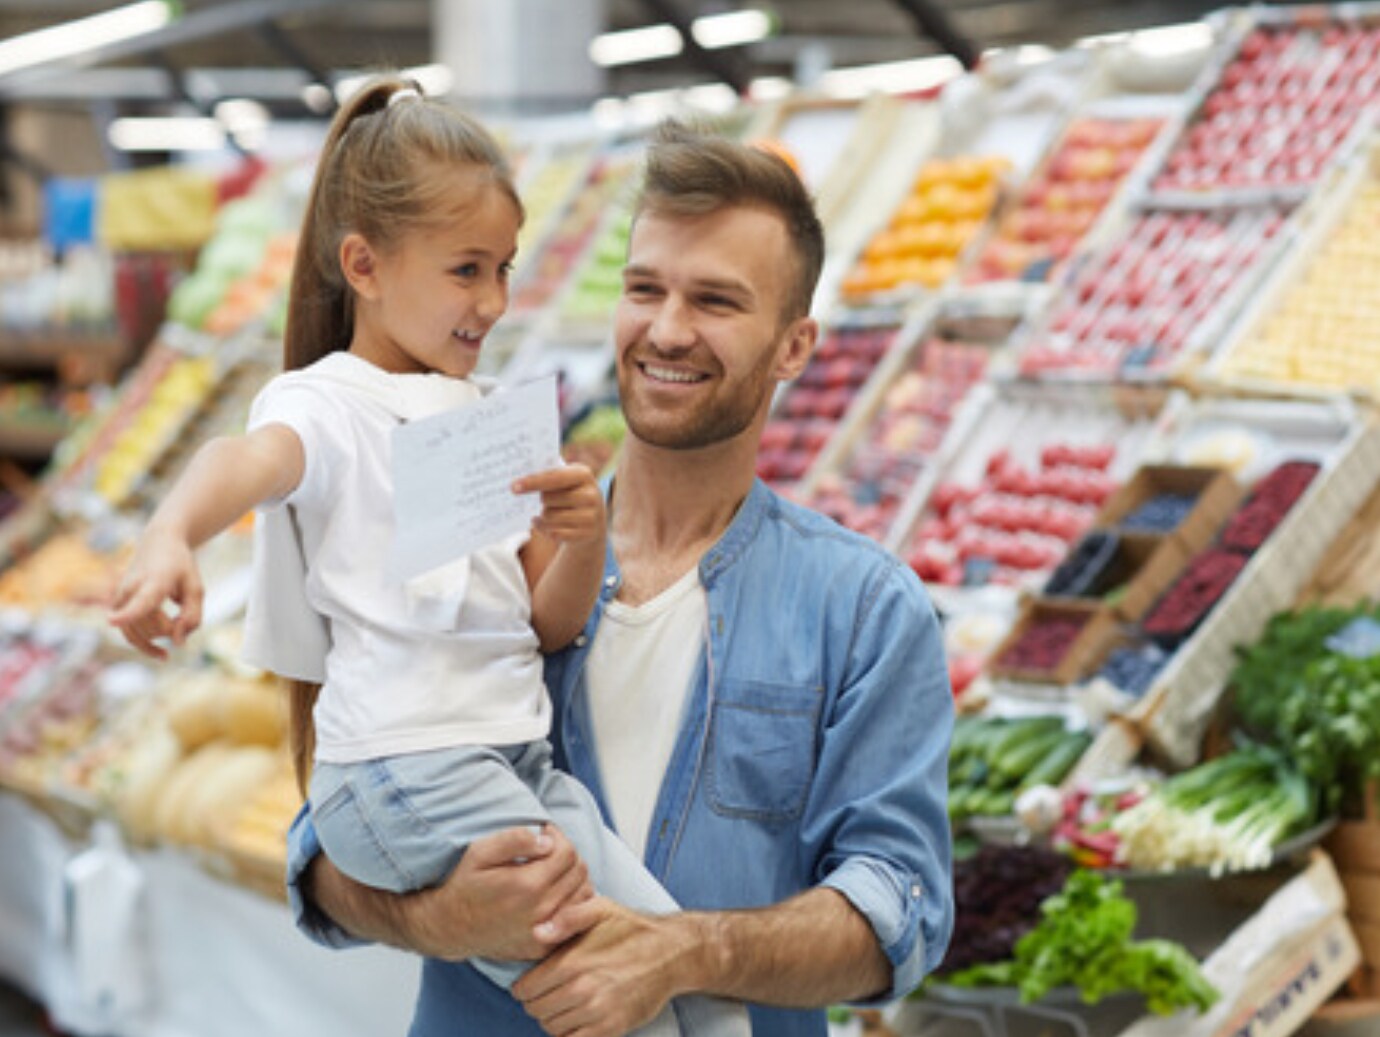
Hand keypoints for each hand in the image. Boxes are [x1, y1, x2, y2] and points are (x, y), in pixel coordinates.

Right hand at [108, 532, 202, 658]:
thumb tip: (178, 644)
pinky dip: (145, 646)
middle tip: (185, 613)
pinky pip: (129, 635)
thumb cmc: (180, 567)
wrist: (158, 544)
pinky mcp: (117, 606)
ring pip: (137, 634)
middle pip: (150, 627)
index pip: (141, 600)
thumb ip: (192, 617)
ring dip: (160, 637)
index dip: (128, 613)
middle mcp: (131, 589)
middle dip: (171, 630)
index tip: (113, 621)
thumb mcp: (196, 588)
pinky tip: (163, 655)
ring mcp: (120, 598)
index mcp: (154, 581)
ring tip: (176, 621)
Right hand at [402, 825, 595, 961]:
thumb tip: (546, 841)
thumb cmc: (464, 885)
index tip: (545, 834)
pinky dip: (572, 902)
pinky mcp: (544, 947)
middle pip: (579, 872)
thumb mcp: (479, 853)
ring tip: (551, 871)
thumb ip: (514, 840)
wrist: (449, 928)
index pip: (567, 853)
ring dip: (573, 878)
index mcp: (528, 886)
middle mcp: (541, 911)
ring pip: (583, 895)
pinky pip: (575, 919)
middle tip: (549, 851)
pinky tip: (553, 893)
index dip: (559, 837)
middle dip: (568, 855)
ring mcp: (544, 932)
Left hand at [513, 464, 603, 546]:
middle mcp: (591, 495)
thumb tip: (519, 483)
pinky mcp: (586, 534)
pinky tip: (548, 526)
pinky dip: (545, 529)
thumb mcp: (565, 480)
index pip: (554, 477)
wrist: (594, 521)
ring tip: (548, 514)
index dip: (533, 481)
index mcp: (584, 474)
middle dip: (542, 501)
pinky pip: (554, 533)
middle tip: (547, 501)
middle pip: (548, 499)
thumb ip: (547, 477)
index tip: (514, 487)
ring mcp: (591, 516)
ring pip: (549, 517)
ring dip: (542, 516)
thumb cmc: (571, 494)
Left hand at [514, 899, 697, 1036]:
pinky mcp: (612, 1029)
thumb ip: (567, 917)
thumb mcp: (601, 909)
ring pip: (551, 1028)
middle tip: (549, 992)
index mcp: (572, 962)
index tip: (534, 981)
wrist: (672, 954)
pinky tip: (578, 1019)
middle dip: (537, 1002)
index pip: (525, 989)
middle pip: (535, 1010)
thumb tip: (537, 932)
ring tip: (565, 1003)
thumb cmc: (634, 930)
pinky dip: (570, 1034)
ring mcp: (597, 1012)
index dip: (525, 986)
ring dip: (553, 1018)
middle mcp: (582, 989)